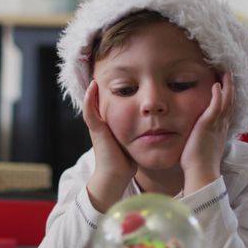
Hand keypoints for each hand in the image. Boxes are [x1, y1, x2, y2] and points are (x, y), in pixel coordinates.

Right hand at [82, 80, 136, 211]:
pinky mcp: (96, 130)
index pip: (111, 104)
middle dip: (102, 88)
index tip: (118, 77)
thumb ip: (140, 131)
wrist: (116, 176)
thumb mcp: (134, 141)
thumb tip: (157, 124)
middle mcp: (102, 124)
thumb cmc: (127, 161)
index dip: (114, 91)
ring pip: (92, 103)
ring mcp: (97, 126)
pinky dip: (90, 99)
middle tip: (104, 71)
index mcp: (111, 125)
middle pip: (101, 101)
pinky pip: (90, 112)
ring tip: (96, 75)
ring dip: (93, 89)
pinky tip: (93, 86)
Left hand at [180, 72, 234, 194]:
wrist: (201, 173)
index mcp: (220, 132)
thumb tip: (195, 138)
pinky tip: (217, 85)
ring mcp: (216, 125)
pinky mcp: (208, 125)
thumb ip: (202, 139)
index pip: (226, 112)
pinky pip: (216, 106)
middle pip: (230, 104)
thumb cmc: (198, 165)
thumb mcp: (202, 148)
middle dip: (230, 89)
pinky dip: (218, 95)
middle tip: (230, 76)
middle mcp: (221, 127)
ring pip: (226, 102)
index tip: (226, 89)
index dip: (228, 99)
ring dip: (227, 87)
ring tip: (226, 75)